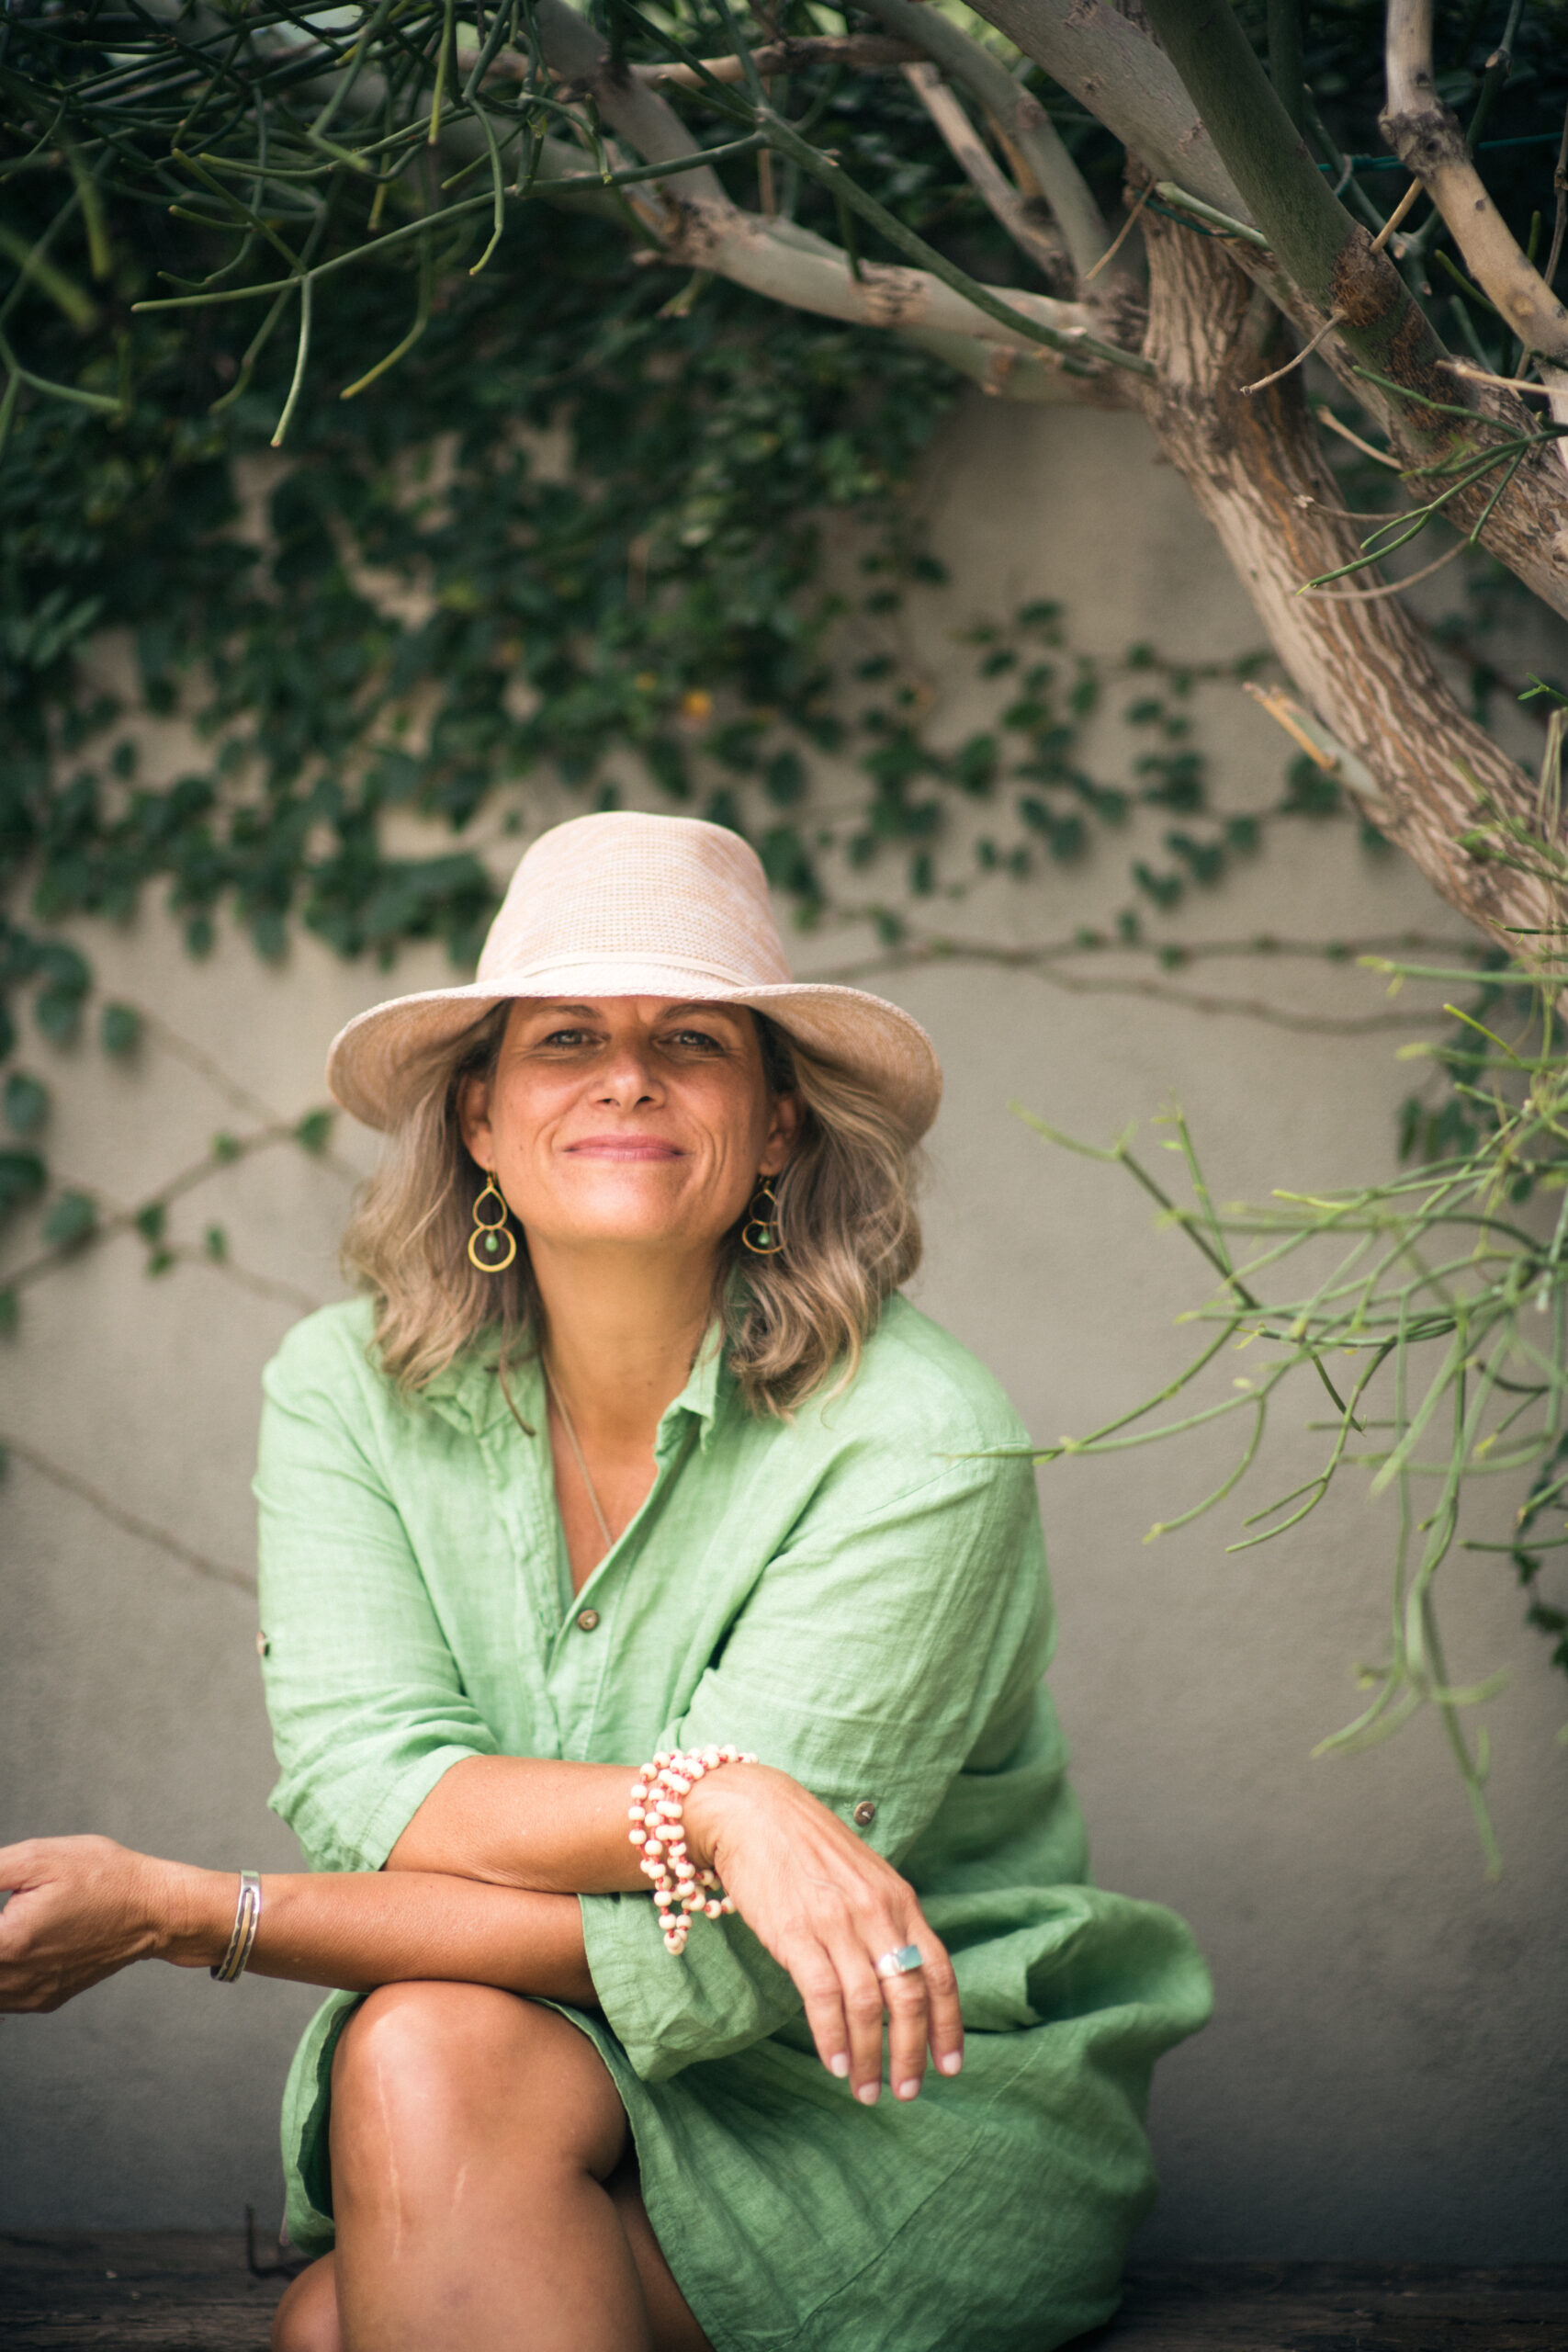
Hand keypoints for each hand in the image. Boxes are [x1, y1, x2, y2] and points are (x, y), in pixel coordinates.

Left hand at [0, 1836, 196, 2011]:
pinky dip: (1, 1971)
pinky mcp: (42, 2001)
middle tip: (8, 1909)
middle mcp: (15, 1980)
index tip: (0, 1905)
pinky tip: (14, 1943)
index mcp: (8, 1943)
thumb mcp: (40, 1857)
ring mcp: (29, 1996)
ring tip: (15, 1921)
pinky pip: (0, 1997)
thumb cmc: (106, 1878)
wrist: (154, 1911)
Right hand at [683, 1766, 961, 2106]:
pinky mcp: (796, 1933)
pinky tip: (835, 2063)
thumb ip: (889, 1922)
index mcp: (901, 1900)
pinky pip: (822, 1997)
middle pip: (908, 1997)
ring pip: (868, 2005)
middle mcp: (877, 1913)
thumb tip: (903, 1980)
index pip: (939, 1972)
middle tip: (906, 2091)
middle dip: (911, 2053)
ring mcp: (837, 1922)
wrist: (755, 1811)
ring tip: (865, 2090)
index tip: (948, 2067)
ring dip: (869, 2057)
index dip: (948, 2025)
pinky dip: (832, 2038)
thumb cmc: (810, 1848)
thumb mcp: (867, 1877)